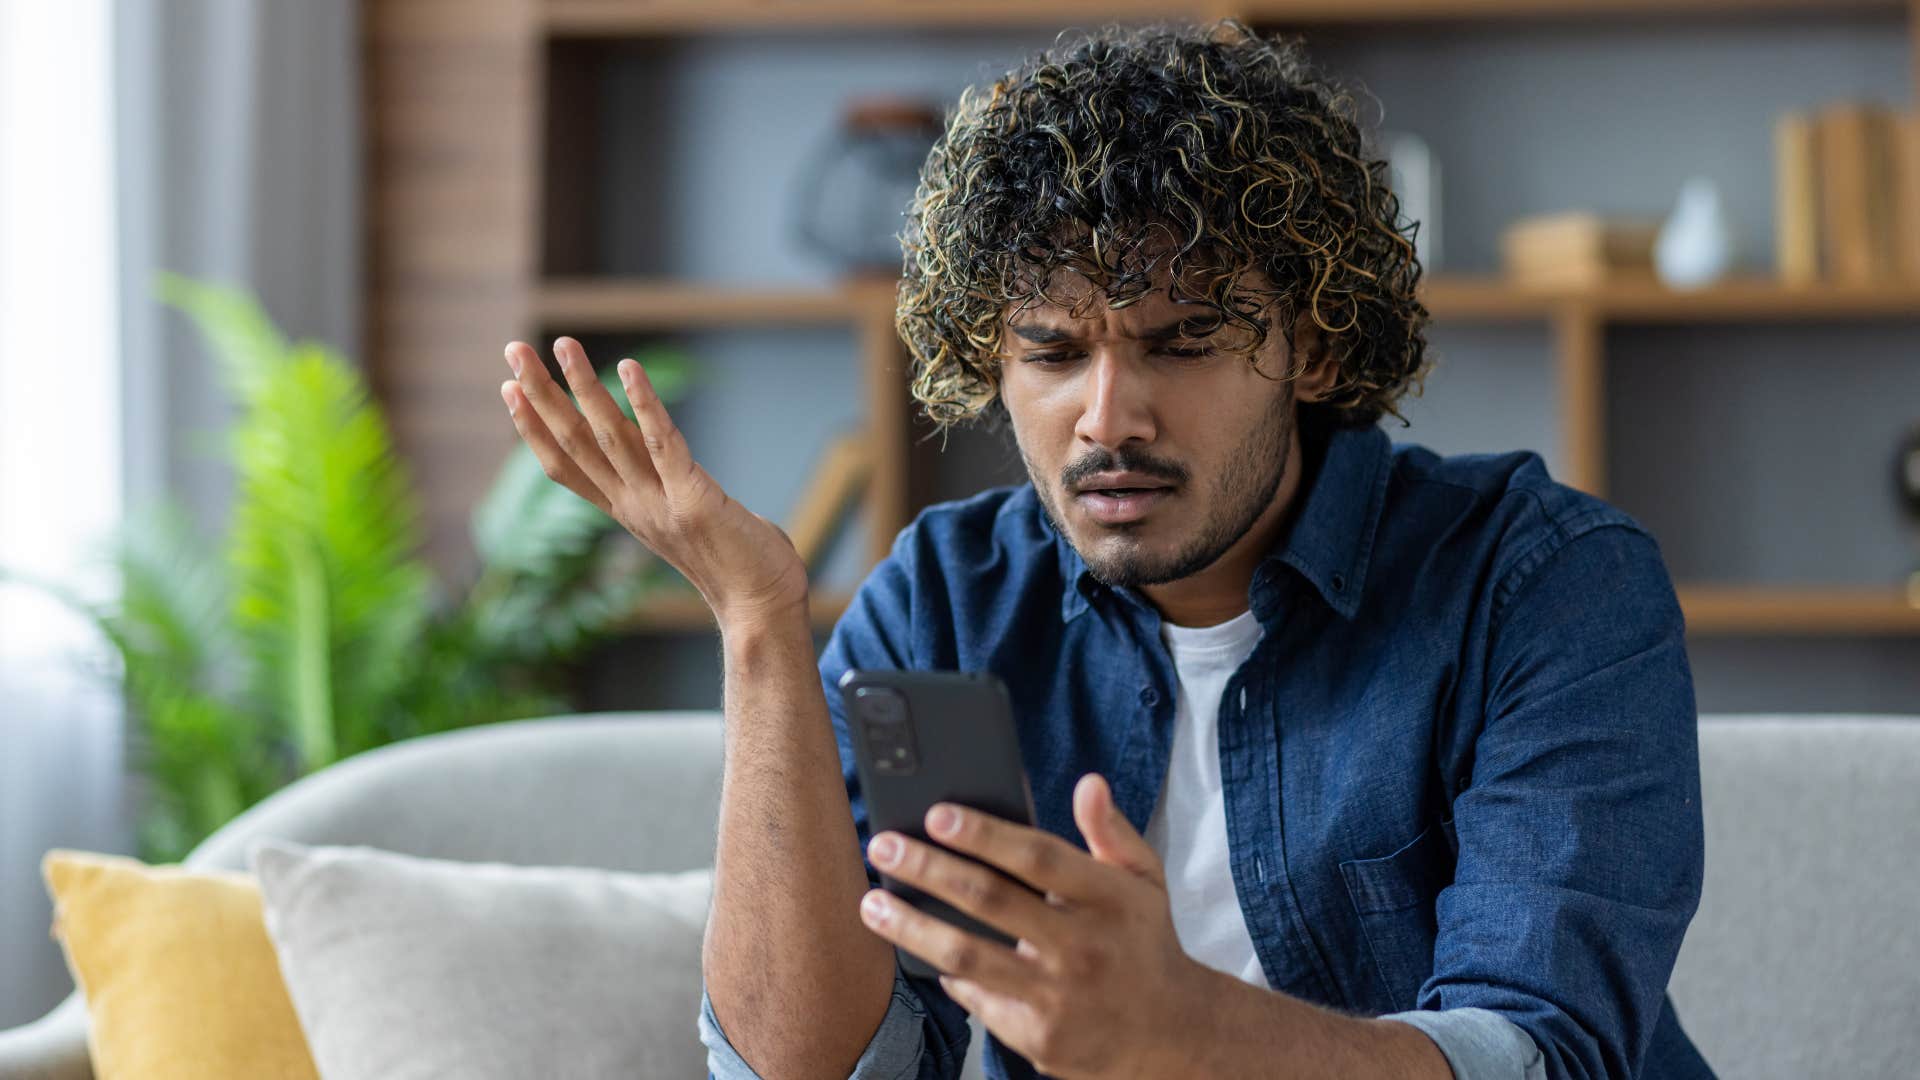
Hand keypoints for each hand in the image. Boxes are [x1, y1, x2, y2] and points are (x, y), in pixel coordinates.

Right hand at [500, 336, 808, 627]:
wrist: (764, 612)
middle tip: (512, 349)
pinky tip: (629, 367)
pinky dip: (645, 403)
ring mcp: (660, 504)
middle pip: (574, 444)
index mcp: (629, 513)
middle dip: (542, 394)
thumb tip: (689, 480)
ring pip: (608, 437)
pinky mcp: (694, 499)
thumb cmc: (742, 569)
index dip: (534, 429)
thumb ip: (681, 496)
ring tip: (563, 344)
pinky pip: (662, 443)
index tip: (510, 390)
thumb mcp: (694, 525)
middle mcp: (634, 507)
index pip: (566, 467)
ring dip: (583, 387)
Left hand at [859, 774, 1217, 1078]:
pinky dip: (947, 975)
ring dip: (910, 927)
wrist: (1171, 1035)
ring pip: (967, 956)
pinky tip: (920, 952)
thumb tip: (1088, 783)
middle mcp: (1082, 947)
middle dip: (927, 869)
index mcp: (1108, 898)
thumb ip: (1112, 832)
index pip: (1037, 857)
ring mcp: (1058, 997)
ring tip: (872, 903)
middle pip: (989, 901)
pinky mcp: (1038, 1038)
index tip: (937, 814)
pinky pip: (978, 999)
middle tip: (884, 846)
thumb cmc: (1144, 943)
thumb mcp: (1144, 881)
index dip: (984, 834)